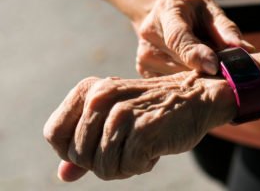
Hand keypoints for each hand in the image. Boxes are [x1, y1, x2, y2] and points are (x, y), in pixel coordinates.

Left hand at [43, 72, 234, 180]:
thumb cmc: (153, 110)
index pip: (55, 135)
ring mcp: (122, 113)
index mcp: (89, 90)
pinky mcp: (143, 130)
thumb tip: (63, 176)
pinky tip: (154, 149)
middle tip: (127, 147)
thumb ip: (85, 145)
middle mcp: (101, 97)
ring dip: (123, 167)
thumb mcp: (115, 119)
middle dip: (102, 162)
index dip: (73, 151)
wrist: (197, 98)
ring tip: (141, 147)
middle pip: (78, 156)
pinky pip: (127, 168)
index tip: (98, 147)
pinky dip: (141, 166)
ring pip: (101, 167)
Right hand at [133, 0, 253, 77]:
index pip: (178, 37)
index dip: (196, 54)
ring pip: (177, 77)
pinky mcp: (144, 71)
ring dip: (197, 75)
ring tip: (205, 63)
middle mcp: (150, 34)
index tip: (214, 67)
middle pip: (180, 61)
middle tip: (223, 66)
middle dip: (205, 67)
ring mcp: (144, 55)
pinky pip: (171, 84)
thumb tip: (245, 50)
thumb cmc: (192, 11)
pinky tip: (193, 71)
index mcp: (167, 11)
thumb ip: (226, 29)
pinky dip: (187, 81)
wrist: (161, 13)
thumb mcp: (210, 10)